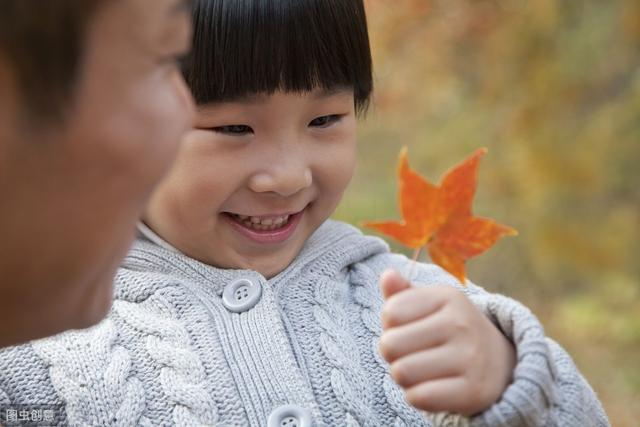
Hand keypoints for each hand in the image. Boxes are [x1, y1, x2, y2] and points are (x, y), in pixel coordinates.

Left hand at [378, 269, 516, 415]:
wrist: (500, 365)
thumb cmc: (450, 331)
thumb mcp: (430, 306)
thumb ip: (402, 293)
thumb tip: (387, 275)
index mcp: (448, 296)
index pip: (390, 313)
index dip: (391, 326)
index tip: (411, 330)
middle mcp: (461, 324)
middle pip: (390, 345)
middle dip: (393, 354)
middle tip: (414, 355)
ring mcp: (470, 358)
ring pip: (401, 372)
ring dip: (404, 377)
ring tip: (423, 372)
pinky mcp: (473, 392)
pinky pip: (418, 397)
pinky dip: (416, 396)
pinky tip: (433, 389)